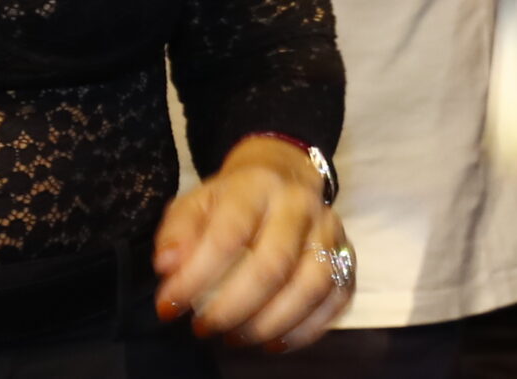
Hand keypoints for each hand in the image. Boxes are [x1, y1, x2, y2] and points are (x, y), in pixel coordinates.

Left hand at [154, 136, 354, 352]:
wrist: (284, 174)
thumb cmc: (231, 198)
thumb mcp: (196, 202)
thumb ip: (178, 232)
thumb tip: (168, 267)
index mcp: (257, 186)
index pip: (229, 235)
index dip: (196, 278)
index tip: (168, 308)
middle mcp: (301, 205)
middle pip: (275, 264)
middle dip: (234, 308)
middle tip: (203, 329)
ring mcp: (330, 229)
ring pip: (313, 284)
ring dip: (271, 323)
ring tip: (236, 338)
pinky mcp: (348, 252)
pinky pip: (339, 296)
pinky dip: (308, 328)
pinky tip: (274, 342)